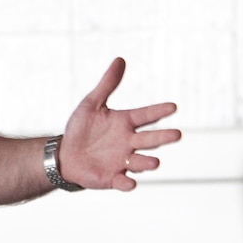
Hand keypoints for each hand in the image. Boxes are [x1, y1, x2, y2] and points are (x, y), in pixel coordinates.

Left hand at [61, 59, 179, 191]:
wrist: (65, 154)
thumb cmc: (81, 129)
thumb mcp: (92, 103)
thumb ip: (107, 84)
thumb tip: (120, 59)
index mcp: (126, 123)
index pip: (146, 116)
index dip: (159, 111)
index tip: (173, 107)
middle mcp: (129, 142)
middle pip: (150, 140)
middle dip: (163, 138)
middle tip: (177, 134)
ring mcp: (122, 161)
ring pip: (140, 163)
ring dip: (147, 163)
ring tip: (155, 163)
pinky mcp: (112, 178)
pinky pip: (123, 182)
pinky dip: (126, 183)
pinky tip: (129, 183)